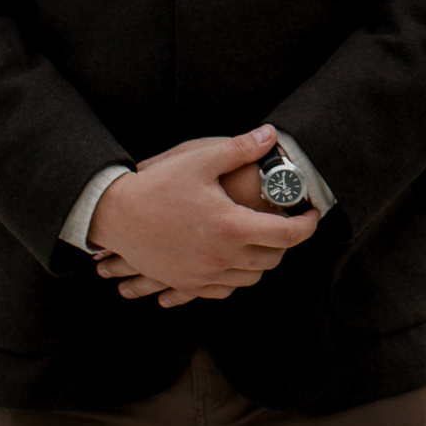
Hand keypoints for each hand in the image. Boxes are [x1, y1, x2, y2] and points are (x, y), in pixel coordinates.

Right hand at [88, 127, 320, 307]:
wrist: (114, 216)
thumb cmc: (156, 185)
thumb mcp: (199, 160)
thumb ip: (239, 148)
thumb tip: (270, 135)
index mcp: (231, 226)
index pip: (287, 234)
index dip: (308, 224)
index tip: (312, 213)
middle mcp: (221, 257)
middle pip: (273, 259)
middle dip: (287, 242)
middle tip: (288, 223)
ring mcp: (203, 275)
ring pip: (251, 279)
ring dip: (263, 261)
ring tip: (264, 240)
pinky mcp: (186, 283)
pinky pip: (224, 290)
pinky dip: (236, 278)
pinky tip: (235, 260)